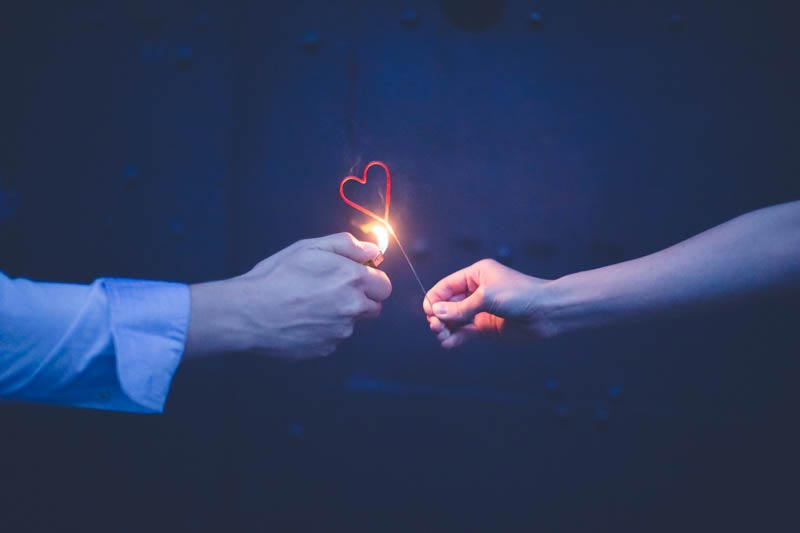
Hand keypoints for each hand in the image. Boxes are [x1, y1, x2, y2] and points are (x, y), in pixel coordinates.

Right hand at [186, 233, 391, 359]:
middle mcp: (353, 308)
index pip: (384, 285)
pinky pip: (333, 338)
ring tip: (309, 305)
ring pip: (352, 323)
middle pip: (374, 307)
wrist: (249, 313)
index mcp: (353, 280)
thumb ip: (347, 245)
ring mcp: (341, 332)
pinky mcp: (326, 349)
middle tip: (332, 290)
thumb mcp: (309, 247)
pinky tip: (301, 321)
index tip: (355, 276)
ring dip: (340, 315)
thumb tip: (373, 251)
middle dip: (360, 298)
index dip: (371, 280)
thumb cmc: (276, 276)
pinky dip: (324, 330)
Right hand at [424, 259, 551, 348]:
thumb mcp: (487, 297)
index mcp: (475, 275)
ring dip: (445, 328)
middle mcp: (476, 292)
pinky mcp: (486, 328)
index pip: (446, 286)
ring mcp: (480, 311)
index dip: (434, 299)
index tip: (429, 313)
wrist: (549, 312)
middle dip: (438, 316)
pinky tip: (448, 343)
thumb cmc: (522, 295)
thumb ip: (461, 308)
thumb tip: (435, 313)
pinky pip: (464, 333)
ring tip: (442, 336)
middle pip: (447, 305)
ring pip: (454, 320)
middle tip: (436, 327)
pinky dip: (455, 338)